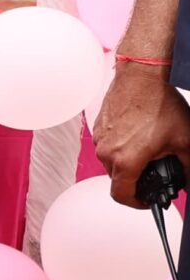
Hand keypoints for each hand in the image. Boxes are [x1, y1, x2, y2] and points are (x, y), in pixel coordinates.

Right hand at [95, 63, 189, 208]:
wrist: (142, 76)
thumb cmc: (160, 104)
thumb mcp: (185, 142)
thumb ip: (188, 169)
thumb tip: (188, 182)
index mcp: (125, 161)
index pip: (122, 196)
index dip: (137, 203)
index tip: (148, 199)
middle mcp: (107, 152)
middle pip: (118, 179)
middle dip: (137, 178)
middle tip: (157, 169)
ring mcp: (100, 138)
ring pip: (113, 161)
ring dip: (129, 160)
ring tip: (150, 147)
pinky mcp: (99, 126)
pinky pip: (109, 145)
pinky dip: (123, 145)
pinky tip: (140, 132)